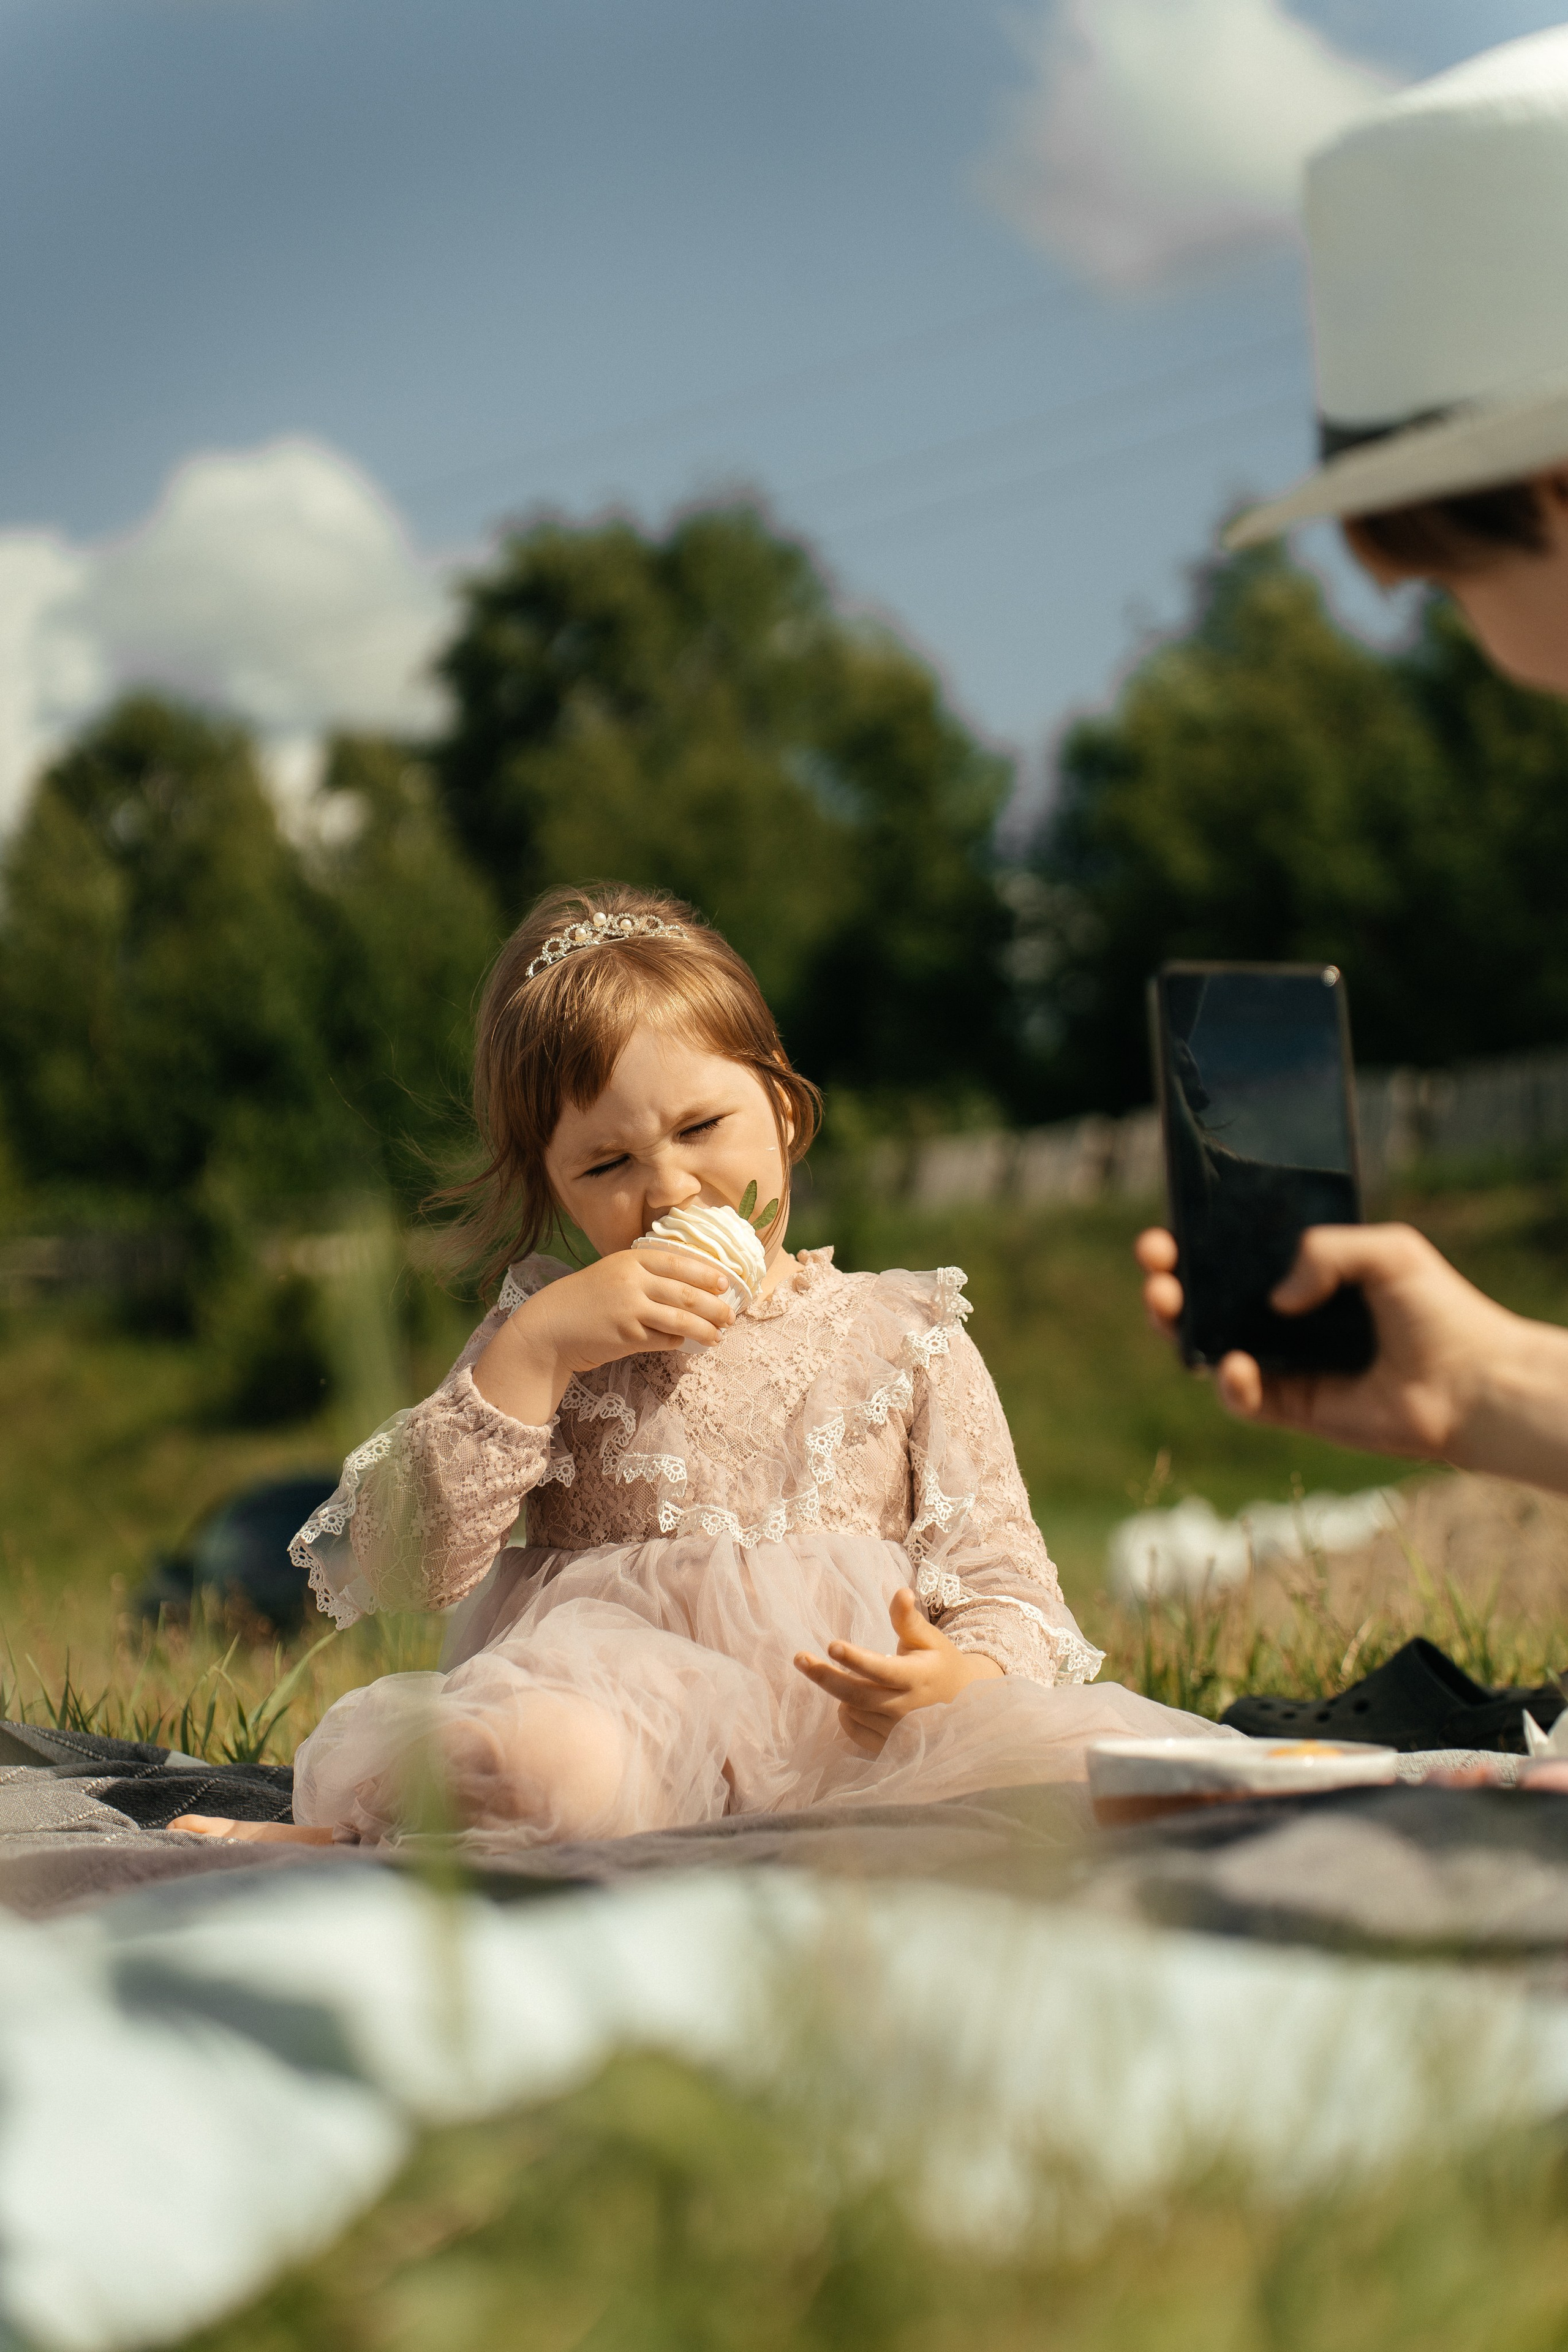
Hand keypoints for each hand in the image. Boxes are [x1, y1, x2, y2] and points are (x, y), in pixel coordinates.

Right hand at [473, 1247, 733, 1423]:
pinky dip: (677, 1341)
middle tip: (731, 1314)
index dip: (705, 1272)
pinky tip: (684, 1343)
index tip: (724, 1282)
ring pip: (681, 1318)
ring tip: (719, 1335)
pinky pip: (664, 1339)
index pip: (678, 1262)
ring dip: (705, 1328)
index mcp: (630, 1259)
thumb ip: (643, 1275)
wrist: (550, 1327)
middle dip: (714, 1304)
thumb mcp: (612, 1275)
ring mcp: (629, 1308)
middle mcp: (632, 1280)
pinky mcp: (626, 1335)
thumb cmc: (584, 1301)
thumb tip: (688, 1285)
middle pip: (686, 1291)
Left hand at [793, 1587, 1002, 1756]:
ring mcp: (898, 1733)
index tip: (832, 1644)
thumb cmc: (938, 1663)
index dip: (856, 1659)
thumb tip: (901, 1591)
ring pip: (852, 1710)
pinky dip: (845, 1714)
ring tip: (850, 1676)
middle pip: (856, 1695)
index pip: (881, 1670)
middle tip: (800, 1658)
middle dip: (825, 1676)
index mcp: (918, 1678)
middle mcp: (907, 1709)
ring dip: (841, 1692)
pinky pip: (853, 1731)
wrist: (960, 1705)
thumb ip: (908, 1619)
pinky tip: (851, 1701)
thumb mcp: (929, 1639)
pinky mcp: (889, 1747)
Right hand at [1133, 1222, 1567, 1490]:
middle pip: (1210, 1302)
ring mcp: (1288, 1365)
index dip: (1196, 1246)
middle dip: (1170, 1283)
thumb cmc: (1439, 1311)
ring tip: (1167, 1303)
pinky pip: (1243, 1400)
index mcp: (1307, 1277)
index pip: (1236, 1258)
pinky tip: (1237, 1364)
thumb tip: (1277, 1297)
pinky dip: (1230, 1383)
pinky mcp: (1295, 1408)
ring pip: (1213, 1348)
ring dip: (1179, 1326)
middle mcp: (1289, 1320)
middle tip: (1155, 1268)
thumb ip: (1324, 1249)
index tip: (1167, 1234)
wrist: (1472, 1382)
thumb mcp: (1387, 1249)